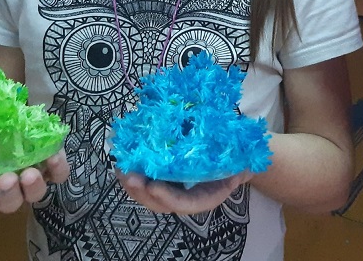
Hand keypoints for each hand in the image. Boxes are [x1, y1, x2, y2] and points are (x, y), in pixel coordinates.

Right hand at [0, 149, 69, 224]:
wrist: (3, 103)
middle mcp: (8, 188)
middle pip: (10, 204)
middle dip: (8, 195)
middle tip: (6, 179)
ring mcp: (30, 176)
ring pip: (35, 192)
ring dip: (33, 186)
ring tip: (30, 172)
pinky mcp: (51, 163)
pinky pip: (59, 174)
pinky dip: (59, 168)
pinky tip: (53, 157)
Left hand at [116, 171, 251, 215]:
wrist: (235, 158)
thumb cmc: (238, 159)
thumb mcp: (242, 163)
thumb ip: (240, 168)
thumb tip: (238, 172)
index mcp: (206, 196)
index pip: (184, 203)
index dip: (167, 197)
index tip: (152, 185)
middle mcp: (187, 197)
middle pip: (160, 203)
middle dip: (142, 192)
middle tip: (128, 176)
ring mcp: (174, 189)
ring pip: (149, 194)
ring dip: (133, 184)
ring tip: (120, 169)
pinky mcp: (164, 178)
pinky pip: (146, 181)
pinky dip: (134, 173)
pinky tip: (124, 160)